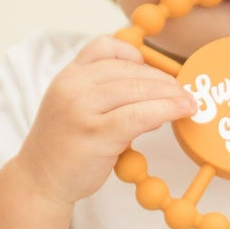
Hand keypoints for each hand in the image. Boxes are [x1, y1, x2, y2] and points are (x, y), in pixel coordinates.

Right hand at [15, 36, 196, 208]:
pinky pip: (139, 115)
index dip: (136, 55)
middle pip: (128, 69)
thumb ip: (104, 91)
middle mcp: (72, 86)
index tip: (155, 72)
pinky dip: (166, 110)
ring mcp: (81, 108)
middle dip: (163, 79)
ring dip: (170, 94)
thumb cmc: (65, 146)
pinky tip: (181, 112)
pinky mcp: (95, 133)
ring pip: (137, 89)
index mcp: (68, 75)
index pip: (106, 47)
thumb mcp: (76, 106)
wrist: (40, 181)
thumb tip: (155, 87)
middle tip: (185, 91)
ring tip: (189, 103)